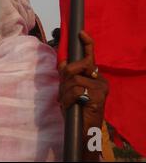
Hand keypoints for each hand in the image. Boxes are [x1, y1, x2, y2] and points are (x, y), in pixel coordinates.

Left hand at [58, 31, 108, 159]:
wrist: (83, 130)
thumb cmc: (75, 109)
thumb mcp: (68, 90)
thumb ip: (67, 77)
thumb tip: (62, 62)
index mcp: (94, 77)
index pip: (90, 57)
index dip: (86, 44)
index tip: (81, 32)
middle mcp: (100, 80)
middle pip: (76, 66)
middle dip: (65, 77)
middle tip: (64, 91)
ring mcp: (101, 87)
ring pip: (73, 79)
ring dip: (64, 91)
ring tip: (68, 102)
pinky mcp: (98, 95)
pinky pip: (75, 89)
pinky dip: (68, 98)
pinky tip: (71, 106)